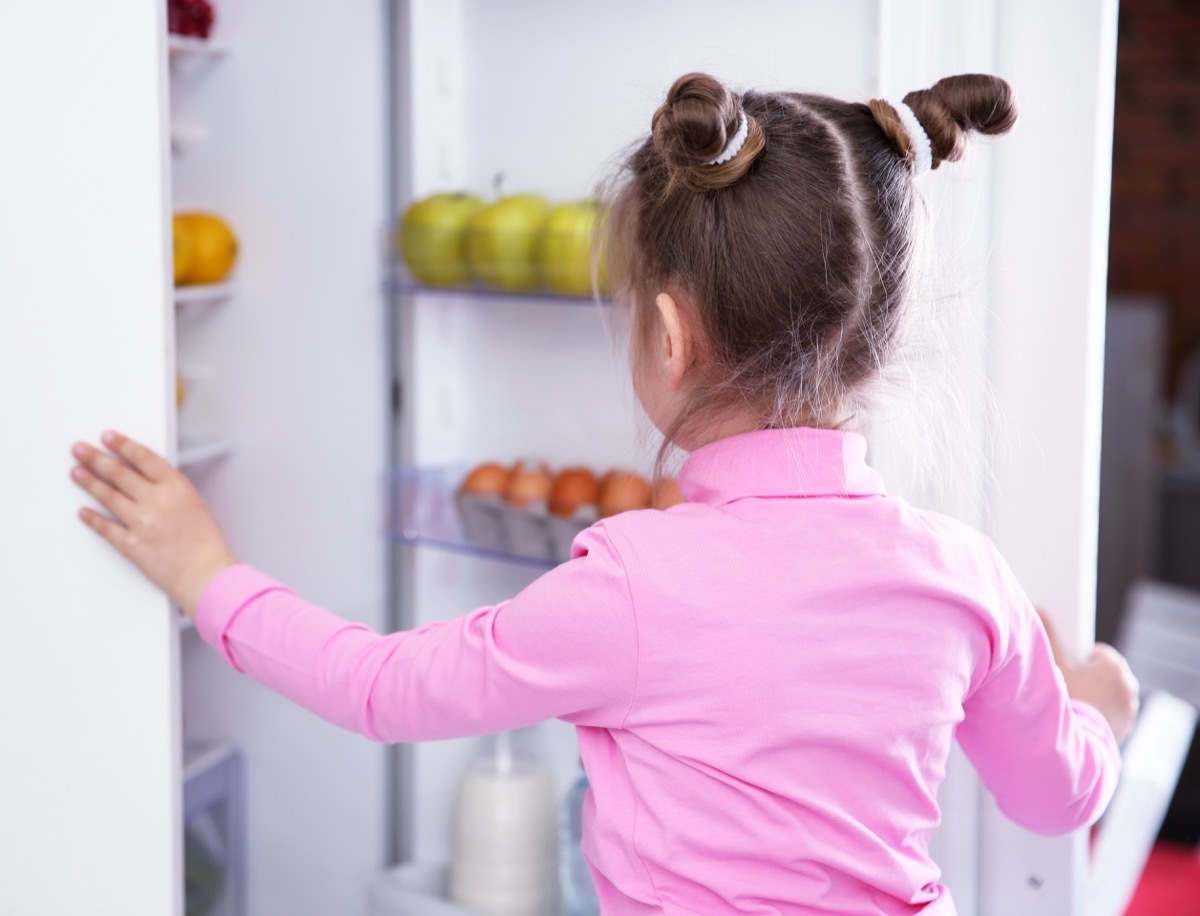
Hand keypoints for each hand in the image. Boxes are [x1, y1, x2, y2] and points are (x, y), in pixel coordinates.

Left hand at [71, 431, 236, 617]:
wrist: (205, 574)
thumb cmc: (206, 544)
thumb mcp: (196, 504)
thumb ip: (171, 491)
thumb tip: (147, 482)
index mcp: (176, 487)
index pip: (143, 457)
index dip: (122, 445)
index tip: (108, 437)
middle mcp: (156, 501)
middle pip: (119, 473)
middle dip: (96, 458)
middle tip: (81, 450)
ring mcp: (141, 522)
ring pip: (108, 496)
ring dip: (89, 482)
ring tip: (77, 472)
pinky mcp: (130, 543)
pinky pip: (105, 527)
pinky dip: (92, 518)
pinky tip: (84, 511)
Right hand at [1038, 610, 1139, 742]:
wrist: (1075, 745)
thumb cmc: (1064, 701)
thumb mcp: (1051, 666)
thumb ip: (1047, 635)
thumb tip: (1039, 608)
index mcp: (1114, 667)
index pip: (1097, 652)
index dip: (1078, 657)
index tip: (1067, 662)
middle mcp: (1128, 685)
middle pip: (1104, 672)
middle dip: (1088, 675)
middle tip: (1065, 682)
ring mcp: (1129, 708)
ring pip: (1109, 692)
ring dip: (1095, 693)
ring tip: (1072, 699)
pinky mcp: (1126, 726)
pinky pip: (1113, 711)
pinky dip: (1100, 711)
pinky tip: (1081, 716)